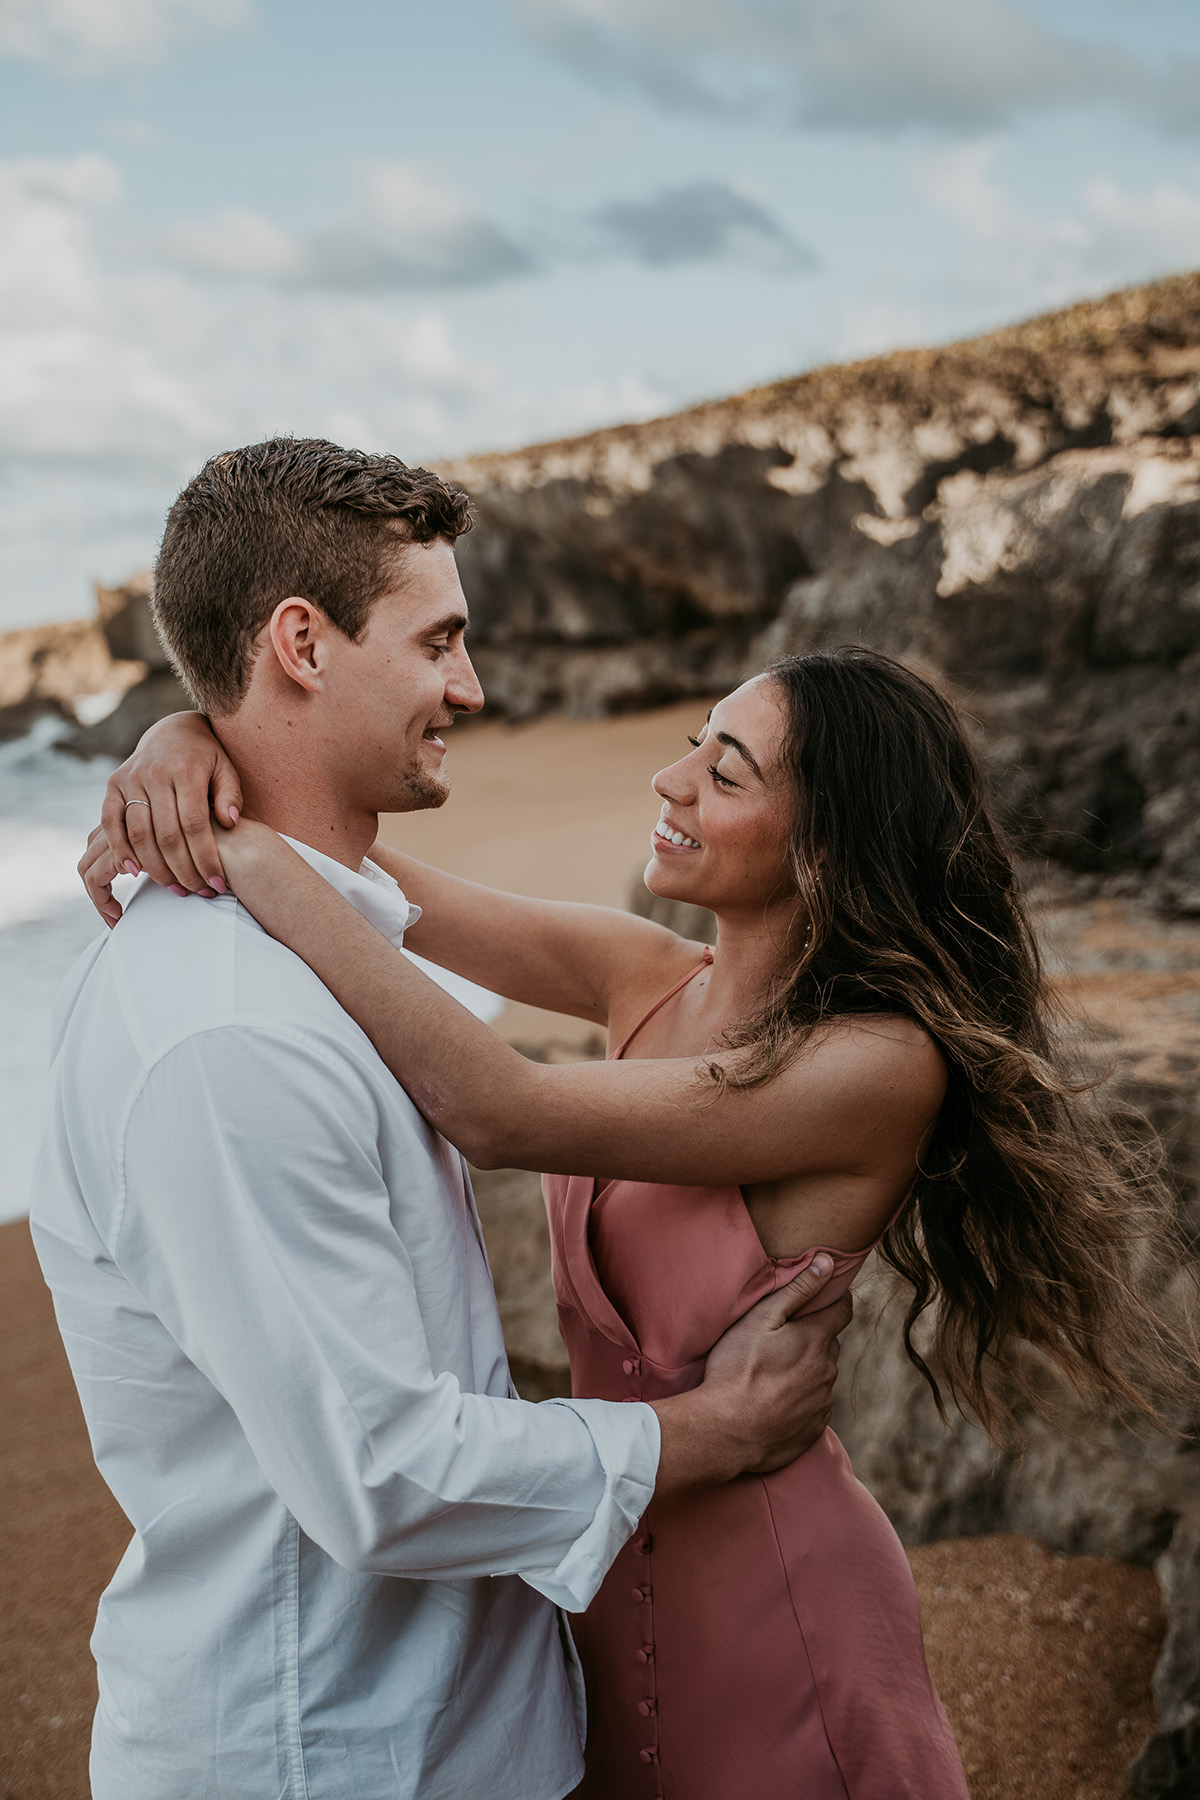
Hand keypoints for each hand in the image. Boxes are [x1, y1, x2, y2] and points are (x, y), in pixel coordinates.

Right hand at [83, 713, 243, 921]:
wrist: (173, 731)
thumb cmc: (207, 758)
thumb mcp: (227, 768)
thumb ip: (231, 794)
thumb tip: (230, 822)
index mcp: (185, 770)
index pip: (194, 824)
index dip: (206, 858)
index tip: (217, 883)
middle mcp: (154, 774)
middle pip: (166, 835)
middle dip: (184, 870)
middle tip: (199, 892)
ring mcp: (130, 779)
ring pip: (138, 834)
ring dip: (156, 868)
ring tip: (176, 888)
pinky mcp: (113, 785)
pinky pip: (110, 823)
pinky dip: (120, 849)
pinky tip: (134, 872)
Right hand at [650, 1257, 851, 1492]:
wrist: (725, 1432)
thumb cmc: (736, 1369)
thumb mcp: (761, 1319)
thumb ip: (797, 1289)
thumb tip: (828, 1262)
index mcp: (817, 1340)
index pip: (842, 1309)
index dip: (833, 1299)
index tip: (822, 1296)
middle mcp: (827, 1371)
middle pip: (829, 1344)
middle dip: (813, 1337)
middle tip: (781, 1339)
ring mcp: (821, 1403)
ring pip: (821, 1375)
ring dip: (806, 1370)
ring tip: (772, 1373)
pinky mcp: (812, 1429)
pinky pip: (814, 1405)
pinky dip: (800, 1399)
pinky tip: (774, 1400)